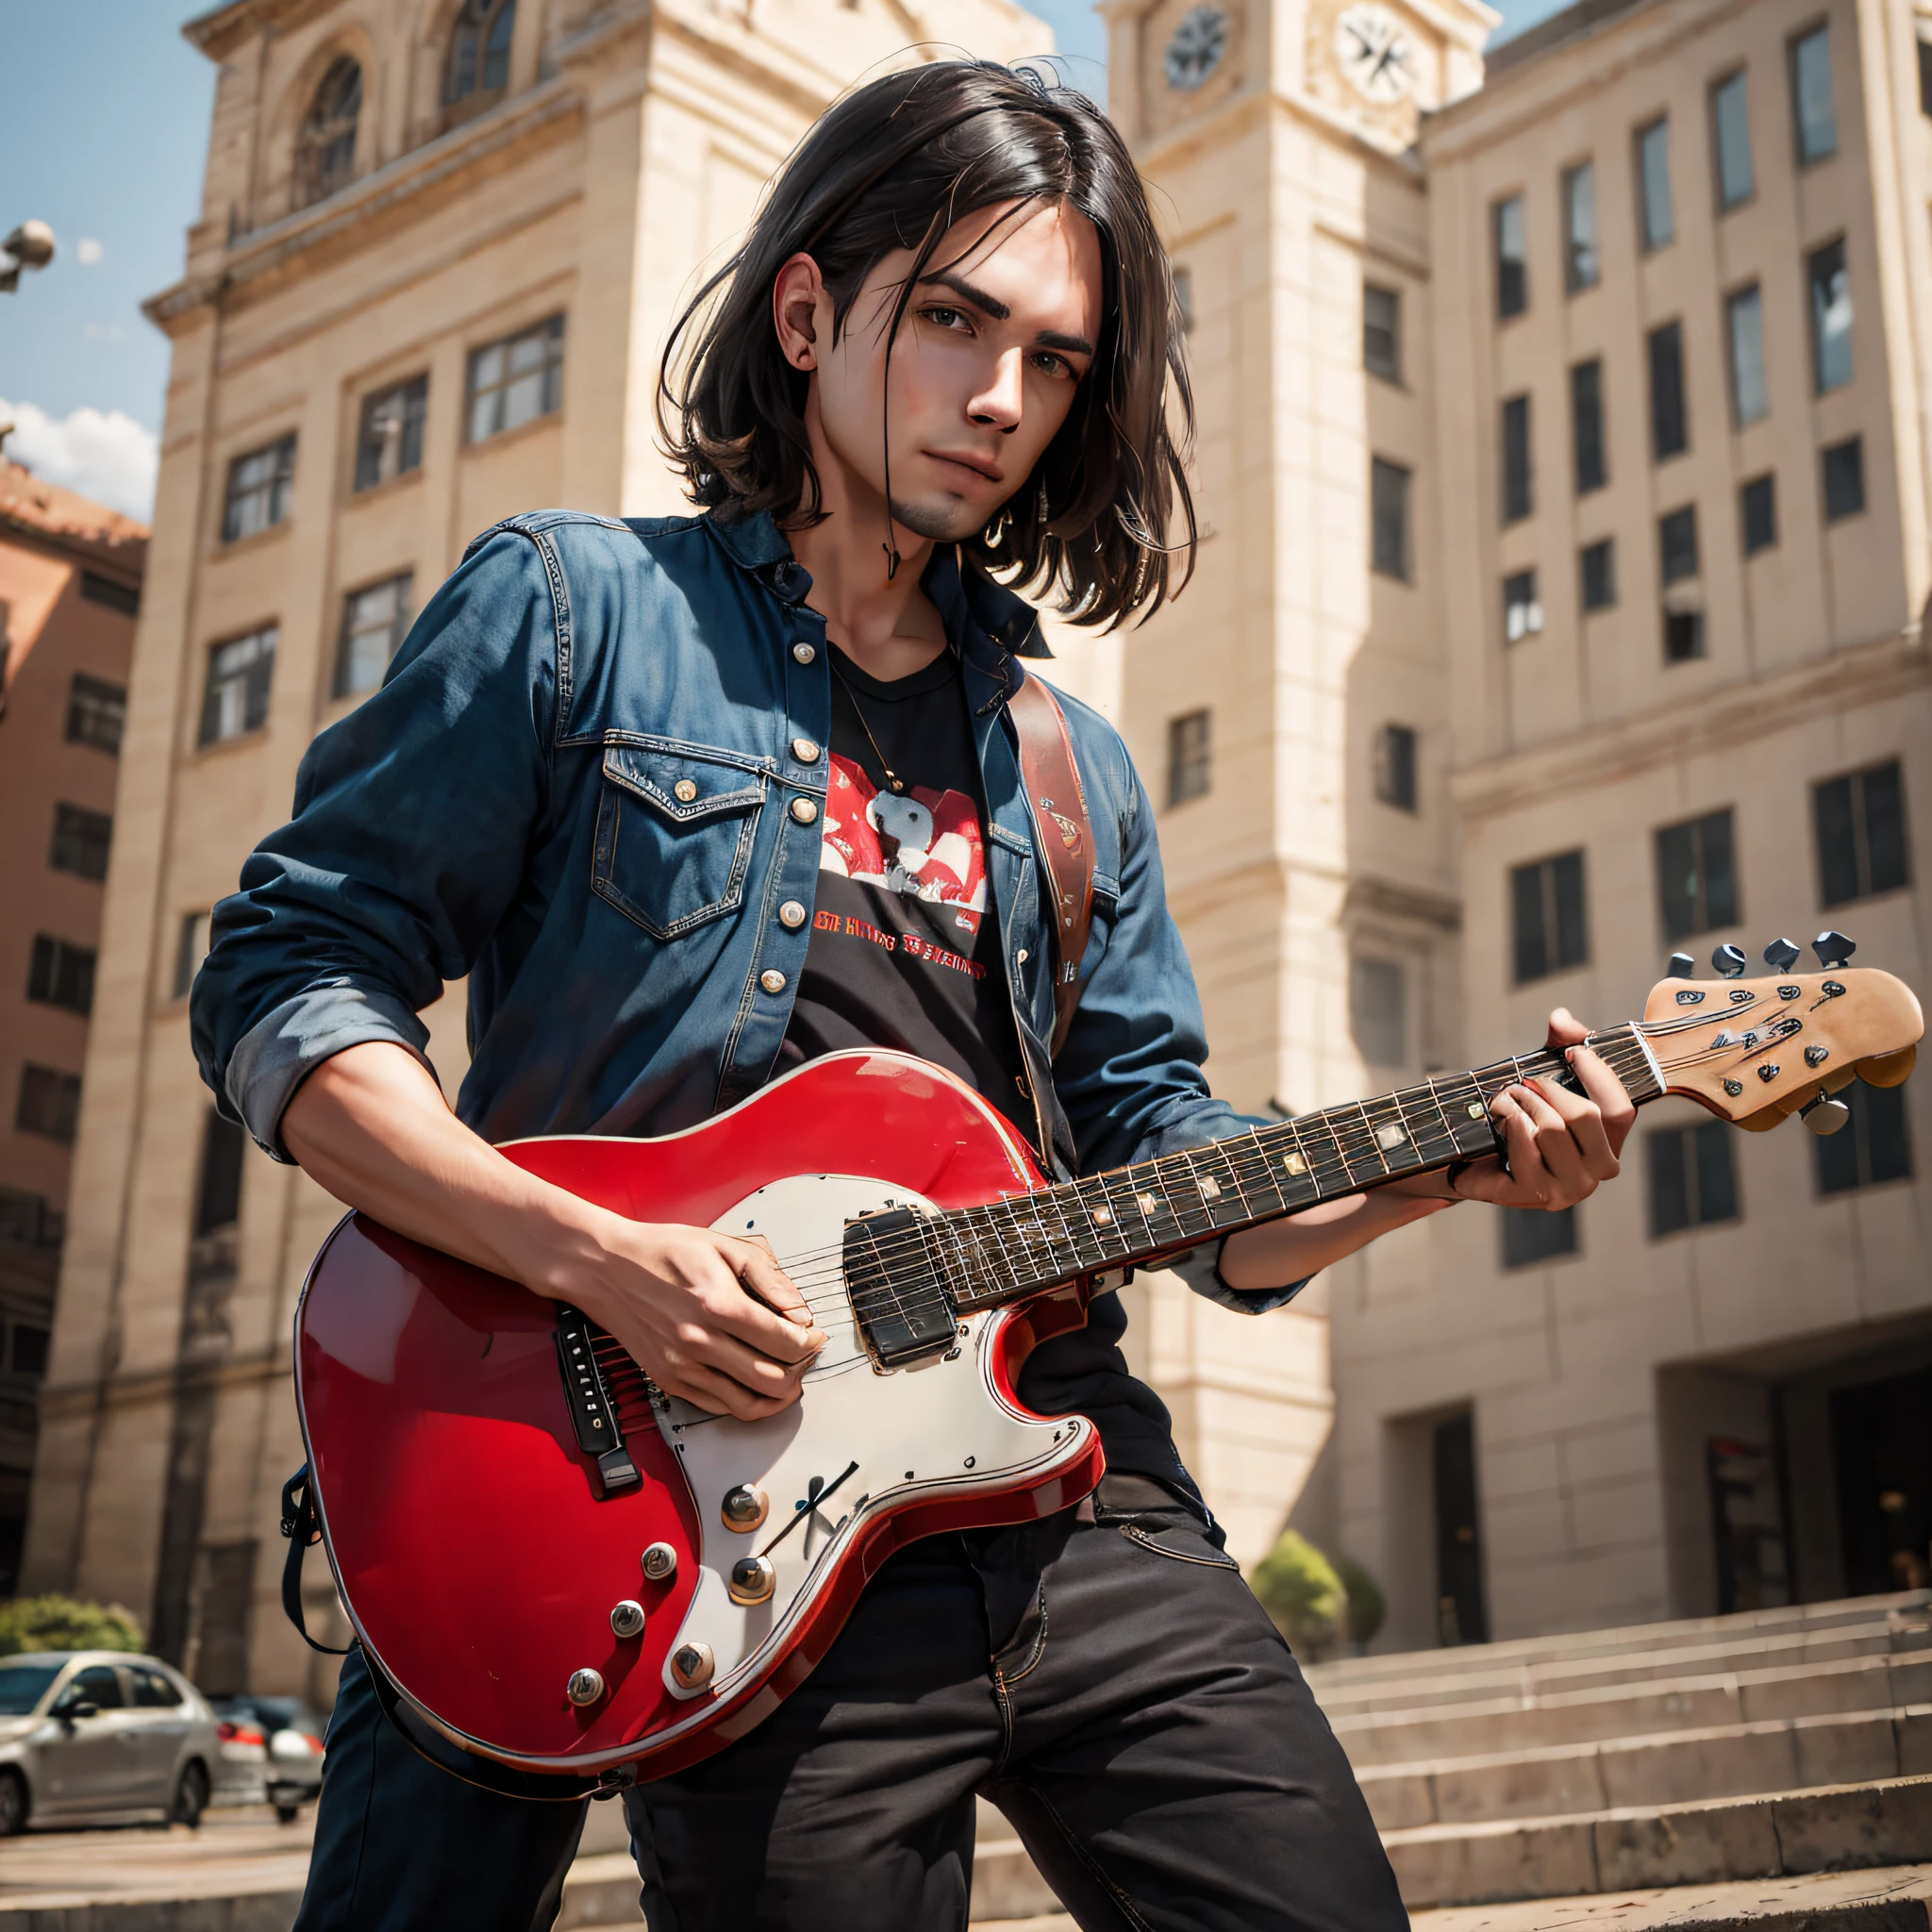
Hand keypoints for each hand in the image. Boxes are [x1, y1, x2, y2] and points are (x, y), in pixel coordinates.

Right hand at [563, 1220, 825, 1420]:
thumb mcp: (723, 1247)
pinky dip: (744, 1402)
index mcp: (719, 1305)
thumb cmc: (661, 1252)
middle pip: (772, 1380)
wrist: (605, 1266)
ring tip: (787, 1378)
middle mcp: (700, 1342)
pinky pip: (717, 1407)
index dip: (811, 1343)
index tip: (815, 1337)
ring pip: (747, 1405)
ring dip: (777, 1396)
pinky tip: (753, 1385)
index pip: (784, 1342)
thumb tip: (798, 1310)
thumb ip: (768, 1278)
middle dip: (800, 1371)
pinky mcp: (668, 1379)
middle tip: (805, 1358)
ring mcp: (682, 1366)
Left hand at [1433, 1008, 1635, 1210]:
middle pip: (1584, 1116)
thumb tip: (1562, 1018)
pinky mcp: (1534, 1195)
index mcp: (1610, 1144)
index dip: (1599, 1075)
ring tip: (1506, 1099)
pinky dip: (1508, 1122)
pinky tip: (1499, 1118)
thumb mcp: (1547, 1075)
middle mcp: (1597, 1172)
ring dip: (1521, 1103)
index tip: (1573, 1053)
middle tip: (1523, 1082)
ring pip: (1551, 1129)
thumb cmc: (1522, 1118)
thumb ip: (1562, 1042)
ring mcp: (1568, 1188)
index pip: (1620, 1109)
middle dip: (1548, 1089)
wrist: (1476, 1162)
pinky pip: (1524, 1146)